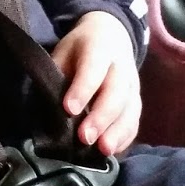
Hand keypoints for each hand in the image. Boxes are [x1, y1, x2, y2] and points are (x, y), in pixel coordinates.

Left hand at [51, 10, 140, 155]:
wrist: (111, 35)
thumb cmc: (80, 49)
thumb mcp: (63, 52)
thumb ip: (57, 76)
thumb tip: (48, 109)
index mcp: (99, 48)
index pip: (93, 69)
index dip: (82, 89)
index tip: (69, 109)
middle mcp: (121, 67)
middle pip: (116, 93)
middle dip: (101, 117)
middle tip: (85, 137)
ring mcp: (133, 85)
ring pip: (130, 109)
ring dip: (117, 132)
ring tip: (103, 149)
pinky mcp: (136, 101)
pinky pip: (135, 121)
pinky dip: (125, 137)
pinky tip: (112, 150)